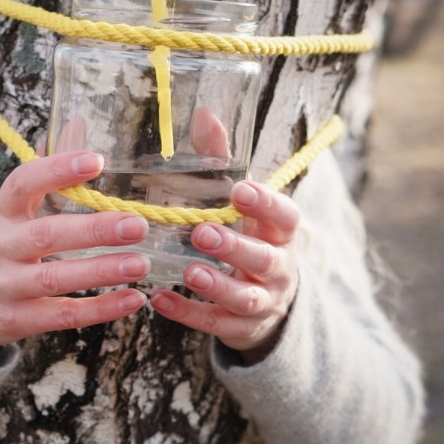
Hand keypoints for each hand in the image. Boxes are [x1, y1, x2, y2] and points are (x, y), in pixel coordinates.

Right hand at [0, 151, 150, 354]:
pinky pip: (62, 315)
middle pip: (45, 235)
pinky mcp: (17, 320)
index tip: (96, 161)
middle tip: (137, 224)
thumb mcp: (7, 212)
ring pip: (54, 278)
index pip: (22, 184)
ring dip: (100, 271)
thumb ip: (44, 175)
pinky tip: (132, 299)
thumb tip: (77, 124)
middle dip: (93, 230)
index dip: (57, 171)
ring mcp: (5, 286)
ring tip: (141, 263)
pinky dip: (99, 309)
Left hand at [150, 180, 299, 363]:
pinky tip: (159, 300)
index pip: (285, 217)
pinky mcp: (239, 328)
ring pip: (244, 298)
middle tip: (202, 233)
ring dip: (217, 285)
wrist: (270, 301)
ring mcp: (262, 302)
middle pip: (264, 260)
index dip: (266, 205)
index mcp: (279, 234)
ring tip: (189, 272)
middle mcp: (276, 269)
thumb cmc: (248, 236)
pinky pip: (215, 323)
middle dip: (234, 248)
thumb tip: (205, 115)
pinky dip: (187, 313)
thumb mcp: (241, 204)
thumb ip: (222, 162)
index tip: (240, 190)